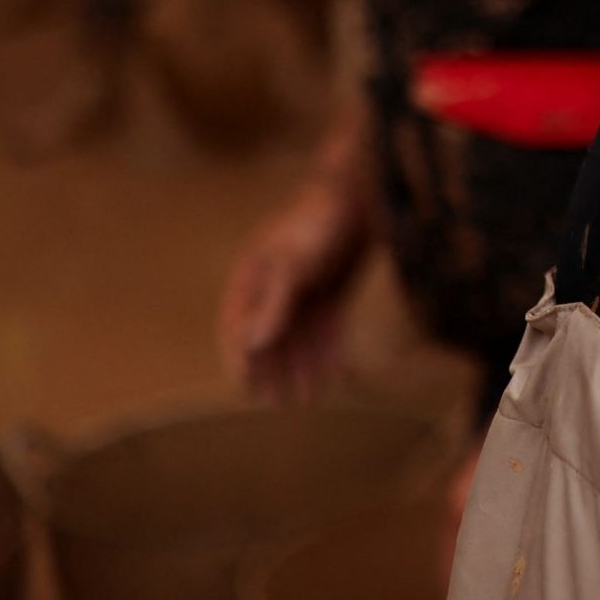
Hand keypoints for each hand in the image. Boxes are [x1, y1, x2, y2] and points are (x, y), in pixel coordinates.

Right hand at [218, 175, 370, 400]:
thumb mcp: (292, 264)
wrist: (363, 197)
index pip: (236, 326)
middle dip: (271, 370)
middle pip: (268, 338)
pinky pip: (324, 331)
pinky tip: (331, 377)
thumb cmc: (319, 224)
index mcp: (251, 276)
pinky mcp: (332, 293)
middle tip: (276, 402)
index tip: (246, 387)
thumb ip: (274, 304)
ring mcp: (305, 291)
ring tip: (306, 399)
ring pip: (298, 339)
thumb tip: (251, 346)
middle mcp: (275, 288)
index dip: (239, 358)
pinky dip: (325, 354)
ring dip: (300, 368)